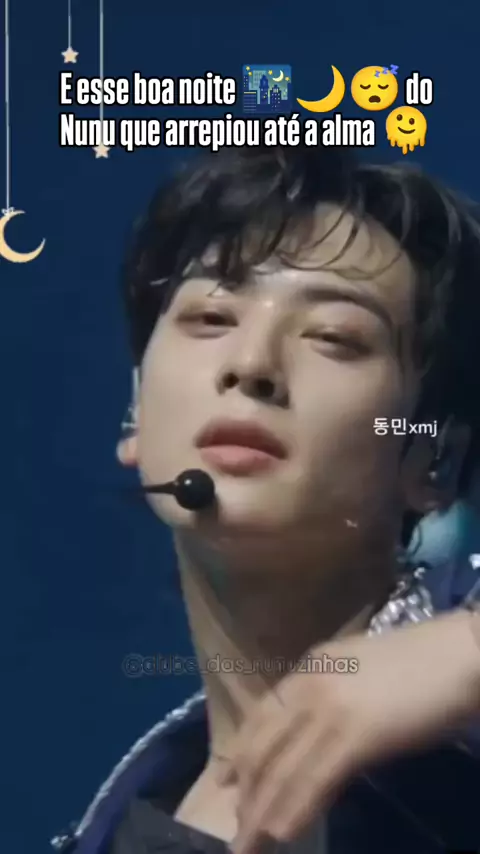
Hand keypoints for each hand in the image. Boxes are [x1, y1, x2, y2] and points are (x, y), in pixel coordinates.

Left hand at [225, 610, 479, 853]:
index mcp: (312, 665)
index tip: (227, 780)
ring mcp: (328, 709)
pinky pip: (313, 780)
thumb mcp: (361, 672)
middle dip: (247, 792)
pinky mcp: (353, 735)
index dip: (242, 752)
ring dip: (262, 813)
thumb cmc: (421, 663)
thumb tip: (318, 735)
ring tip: (248, 846)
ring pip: (282, 768)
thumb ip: (333, 696)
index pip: (263, 714)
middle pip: (264, 745)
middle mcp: (309, 684)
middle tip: (235, 827)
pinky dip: (294, 809)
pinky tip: (281, 833)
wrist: (457, 655)